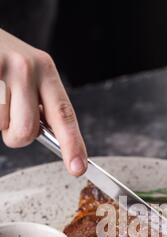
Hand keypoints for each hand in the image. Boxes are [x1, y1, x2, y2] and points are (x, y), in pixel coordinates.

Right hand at [0, 29, 86, 175]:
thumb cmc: (0, 58)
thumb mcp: (26, 74)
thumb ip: (38, 103)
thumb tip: (45, 136)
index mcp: (46, 69)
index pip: (64, 114)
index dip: (72, 144)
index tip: (78, 168)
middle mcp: (28, 67)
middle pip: (28, 130)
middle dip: (17, 136)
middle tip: (10, 119)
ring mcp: (4, 68)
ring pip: (3, 126)